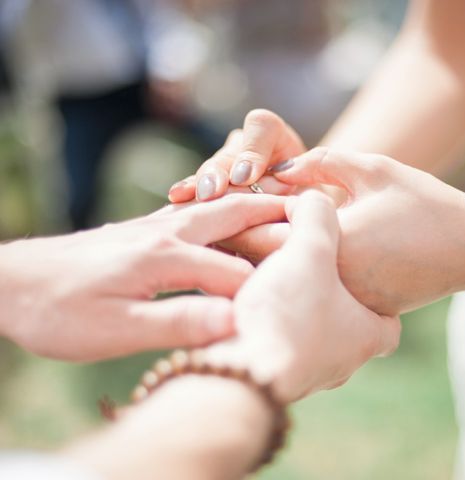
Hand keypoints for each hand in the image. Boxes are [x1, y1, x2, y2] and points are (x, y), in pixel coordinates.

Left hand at [0, 195, 285, 360]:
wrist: (9, 284)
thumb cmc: (58, 312)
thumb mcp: (114, 330)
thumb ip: (177, 322)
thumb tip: (234, 321)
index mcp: (165, 257)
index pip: (235, 272)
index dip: (270, 287)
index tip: (307, 294)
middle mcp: (165, 233)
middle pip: (233, 214)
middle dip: (275, 214)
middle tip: (315, 213)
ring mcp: (153, 227)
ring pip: (216, 208)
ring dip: (253, 203)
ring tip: (286, 206)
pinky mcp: (142, 231)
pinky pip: (196, 214)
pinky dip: (224, 210)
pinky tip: (230, 219)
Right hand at [168, 109, 305, 202]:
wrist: (306, 219)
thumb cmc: (316, 206)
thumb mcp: (317, 195)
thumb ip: (302, 193)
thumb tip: (289, 206)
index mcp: (278, 137)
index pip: (263, 128)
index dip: (253, 150)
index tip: (246, 177)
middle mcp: (247, 145)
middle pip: (230, 151)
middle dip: (220, 171)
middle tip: (213, 190)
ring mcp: (225, 163)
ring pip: (211, 170)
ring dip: (200, 184)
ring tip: (187, 196)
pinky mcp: (212, 187)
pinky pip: (199, 189)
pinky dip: (190, 196)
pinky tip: (177, 199)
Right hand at [204, 191, 400, 402]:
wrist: (239, 374)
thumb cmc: (287, 314)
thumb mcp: (309, 250)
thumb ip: (316, 215)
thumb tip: (313, 198)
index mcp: (366, 337)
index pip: (389, 321)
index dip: (377, 294)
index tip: (360, 272)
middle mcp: (341, 364)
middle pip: (347, 325)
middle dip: (331, 297)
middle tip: (315, 271)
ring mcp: (306, 377)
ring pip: (311, 338)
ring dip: (297, 311)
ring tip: (278, 282)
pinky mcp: (271, 380)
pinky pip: (279, 347)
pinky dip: (272, 325)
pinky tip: (250, 303)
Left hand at [219, 148, 464, 315]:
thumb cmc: (427, 204)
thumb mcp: (376, 170)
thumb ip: (323, 163)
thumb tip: (277, 166)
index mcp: (333, 241)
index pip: (260, 233)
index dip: (225, 220)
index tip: (196, 210)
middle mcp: (335, 281)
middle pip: (265, 266)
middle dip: (230, 248)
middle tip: (198, 234)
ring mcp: (347, 306)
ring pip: (287, 288)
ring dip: (256, 270)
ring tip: (220, 255)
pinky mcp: (359, 317)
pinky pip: (312, 302)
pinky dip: (290, 286)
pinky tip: (272, 273)